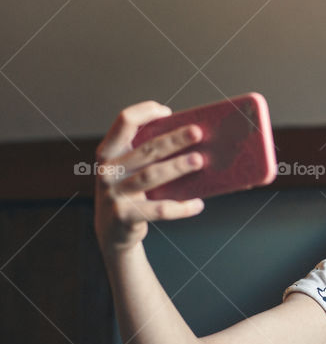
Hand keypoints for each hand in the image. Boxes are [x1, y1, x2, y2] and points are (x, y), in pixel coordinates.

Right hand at [94, 100, 205, 254]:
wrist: (111, 232)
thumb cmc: (129, 191)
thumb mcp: (129, 169)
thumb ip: (146, 153)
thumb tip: (189, 137)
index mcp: (109, 152)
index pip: (124, 122)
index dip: (145, 112)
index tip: (168, 112)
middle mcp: (108, 170)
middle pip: (146, 149)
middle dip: (173, 140)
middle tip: (197, 132)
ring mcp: (114, 194)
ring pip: (150, 176)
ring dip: (176, 167)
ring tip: (199, 161)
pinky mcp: (125, 216)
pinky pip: (158, 210)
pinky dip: (181, 208)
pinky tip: (198, 204)